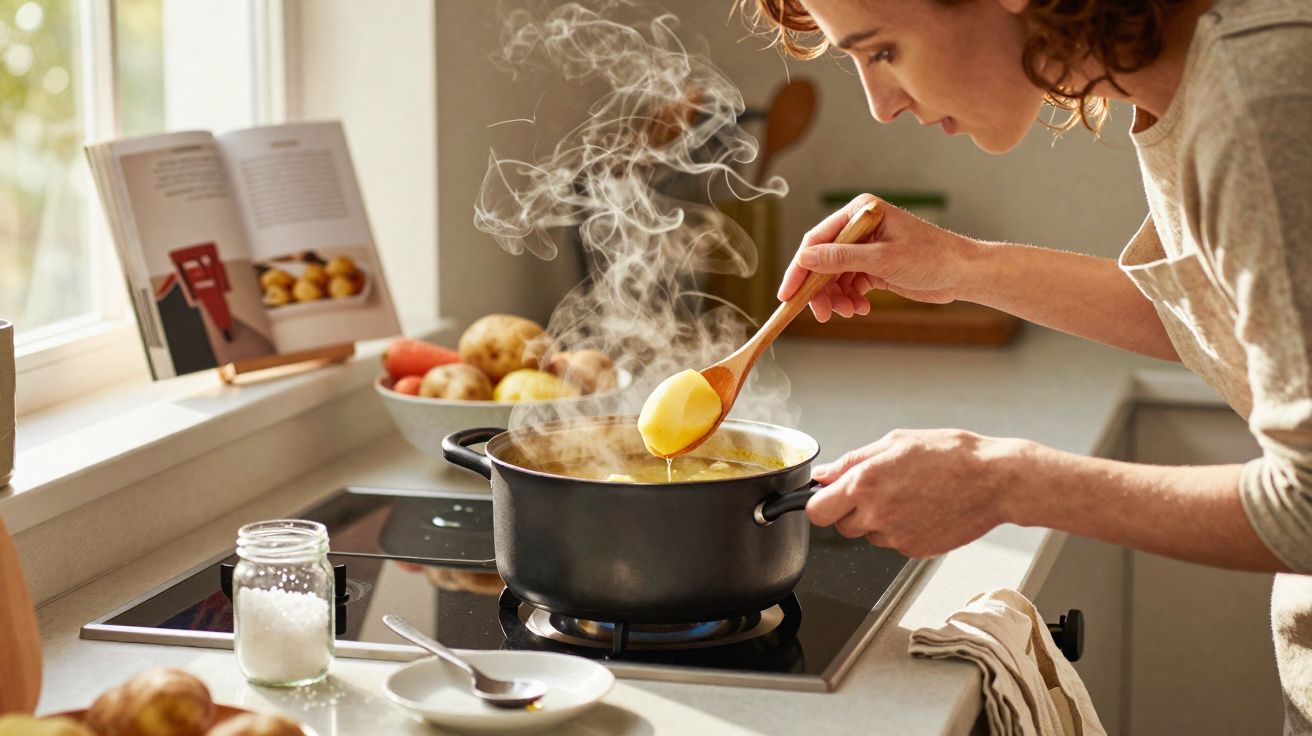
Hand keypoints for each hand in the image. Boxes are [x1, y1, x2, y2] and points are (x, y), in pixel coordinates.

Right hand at [778, 193, 974, 321]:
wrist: (963, 273)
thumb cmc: (931, 257)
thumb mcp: (883, 259)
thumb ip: (842, 258)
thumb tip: (805, 258)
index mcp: (860, 213)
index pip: (817, 240)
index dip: (799, 268)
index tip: (787, 294)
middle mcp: (859, 228)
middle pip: (823, 261)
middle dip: (820, 289)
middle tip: (822, 314)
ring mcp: (866, 248)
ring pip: (835, 276)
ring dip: (837, 297)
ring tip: (850, 312)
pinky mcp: (874, 266)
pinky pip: (850, 284)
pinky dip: (851, 299)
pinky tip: (861, 308)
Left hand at [806, 429, 1025, 557]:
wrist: (995, 481)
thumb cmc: (951, 455)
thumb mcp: (896, 442)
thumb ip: (853, 461)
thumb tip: (825, 475)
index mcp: (866, 484)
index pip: (816, 511)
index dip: (820, 504)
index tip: (828, 498)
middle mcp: (877, 514)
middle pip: (841, 526)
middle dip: (851, 510)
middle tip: (879, 490)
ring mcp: (897, 537)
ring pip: (869, 535)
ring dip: (879, 520)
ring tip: (909, 496)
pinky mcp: (916, 550)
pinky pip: (895, 542)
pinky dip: (903, 529)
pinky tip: (923, 509)